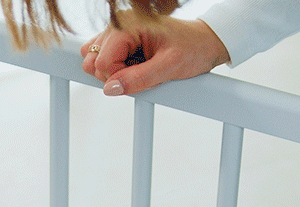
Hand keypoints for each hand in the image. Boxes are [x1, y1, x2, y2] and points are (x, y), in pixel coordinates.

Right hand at [81, 12, 229, 95]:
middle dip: (115, 75)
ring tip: (140, 67)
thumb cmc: (193, 48)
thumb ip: (139, 78)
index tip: (142, 76)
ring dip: (115, 72)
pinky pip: (103, 58)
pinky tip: (136, 65)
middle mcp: (119, 24)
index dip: (119, 78)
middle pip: (93, 61)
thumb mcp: (170, 67)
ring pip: (95, 60)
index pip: (101, 62)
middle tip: (142, 71)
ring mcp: (117, 31)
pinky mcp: (120, 40)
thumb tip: (111, 89)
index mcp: (128, 24)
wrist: (206, 41)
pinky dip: (117, 68)